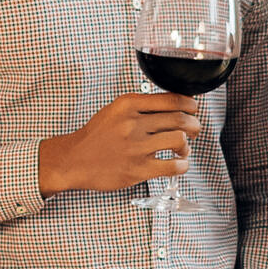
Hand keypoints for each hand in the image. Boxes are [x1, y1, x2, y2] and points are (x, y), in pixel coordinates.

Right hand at [38, 92, 200, 192]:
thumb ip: (142, 107)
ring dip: (187, 145)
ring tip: (183, 149)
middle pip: (179, 119)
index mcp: (128, 105)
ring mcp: (135, 147)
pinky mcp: (137, 169)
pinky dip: (182, 165)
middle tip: (194, 130)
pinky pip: (172, 166)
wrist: (73, 159)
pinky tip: (178, 164)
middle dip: (194, 125)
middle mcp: (132, 123)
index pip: (171, 99)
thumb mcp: (115, 111)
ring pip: (179, 140)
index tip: (193, 109)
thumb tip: (174, 106)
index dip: (190, 105)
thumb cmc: (96, 137)